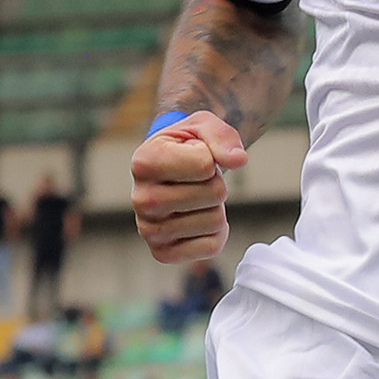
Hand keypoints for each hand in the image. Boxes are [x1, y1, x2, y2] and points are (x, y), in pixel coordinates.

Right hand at [131, 112, 246, 264]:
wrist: (171, 170)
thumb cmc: (187, 146)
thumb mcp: (203, 126)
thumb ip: (222, 136)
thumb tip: (238, 160)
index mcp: (144, 162)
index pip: (205, 165)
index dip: (211, 158)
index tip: (195, 156)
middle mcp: (140, 199)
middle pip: (215, 194)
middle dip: (217, 183)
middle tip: (198, 180)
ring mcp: (149, 230)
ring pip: (215, 221)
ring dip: (215, 207)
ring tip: (196, 197)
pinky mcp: (162, 252)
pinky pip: (211, 247)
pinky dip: (215, 232)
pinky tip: (197, 219)